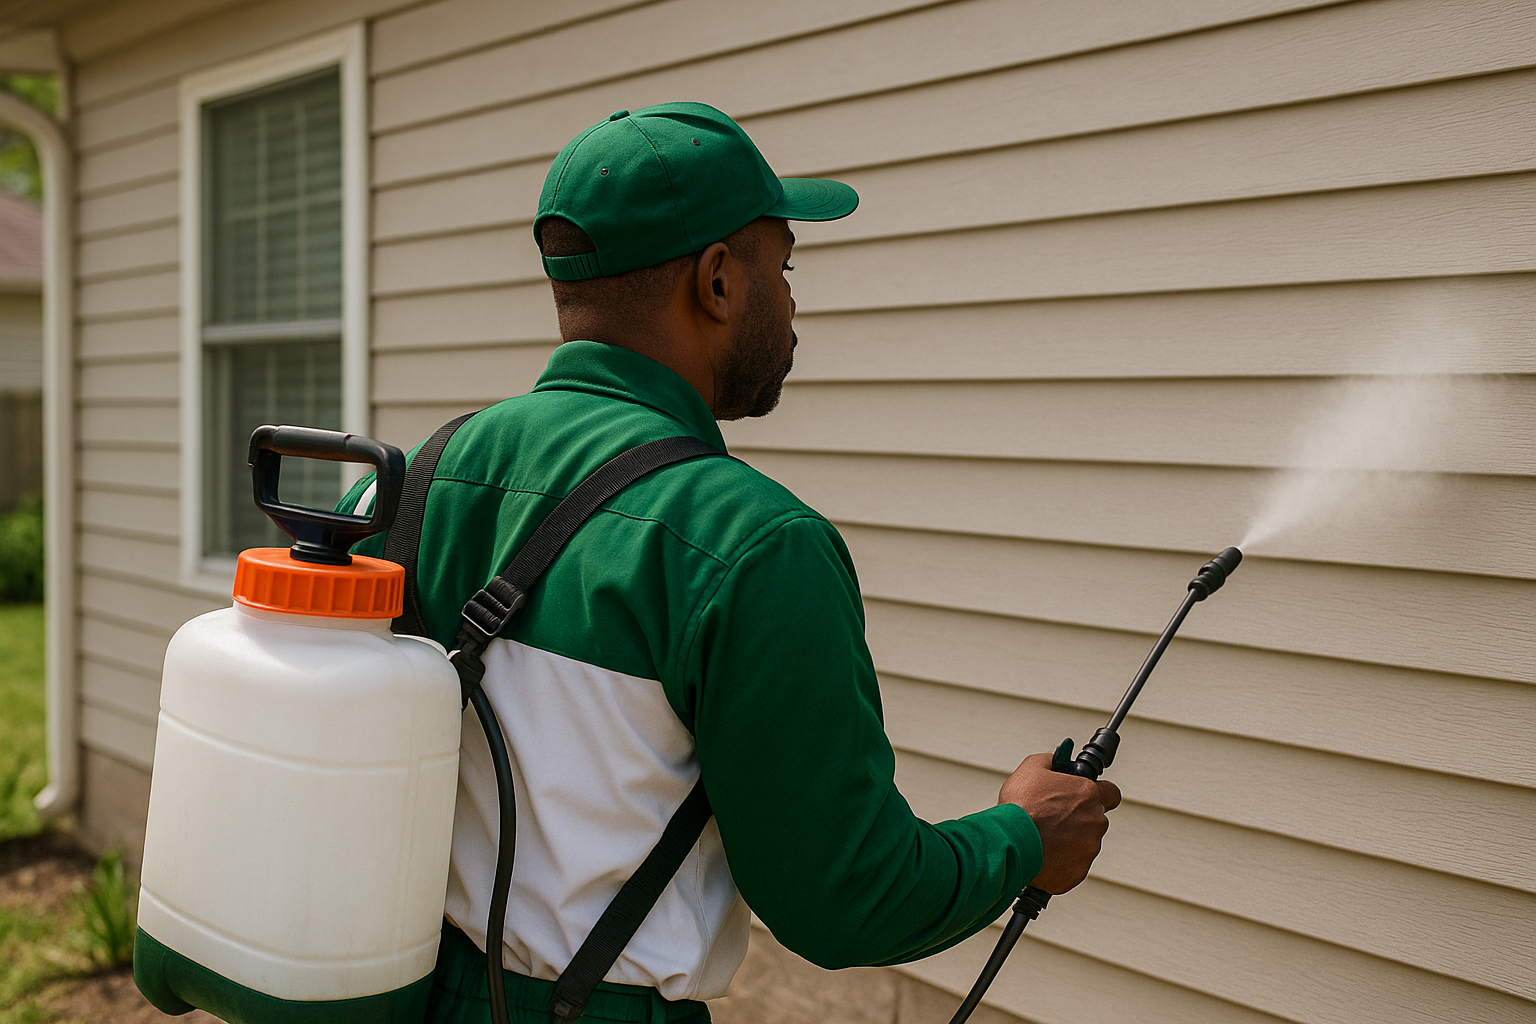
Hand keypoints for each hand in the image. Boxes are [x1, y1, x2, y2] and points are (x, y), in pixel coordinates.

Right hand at [998, 752, 1121, 893]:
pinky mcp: (1079, 871)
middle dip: (1077, 819)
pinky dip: (1061, 860)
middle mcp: (1095, 822)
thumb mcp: (1031, 768)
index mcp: (1088, 795)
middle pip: (1093, 819)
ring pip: (1084, 843)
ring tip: (1042, 836)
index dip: (1098, 793)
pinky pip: (1073, 865)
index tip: (1084, 796)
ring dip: (1068, 840)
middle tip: (1052, 817)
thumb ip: (1051, 760)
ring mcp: (1089, 849)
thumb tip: (1057, 760)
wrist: (1010, 843)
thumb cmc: (1020, 806)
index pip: (1112, 792)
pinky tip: (1043, 853)